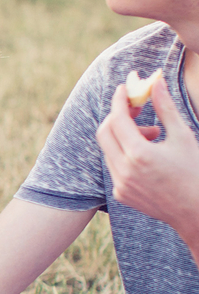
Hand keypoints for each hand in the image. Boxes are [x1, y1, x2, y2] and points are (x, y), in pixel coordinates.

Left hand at [96, 80, 198, 241]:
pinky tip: (148, 155)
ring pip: (109, 149)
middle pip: (105, 131)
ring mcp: (120, 184)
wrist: (196, 211)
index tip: (125, 88)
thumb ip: (165, 108)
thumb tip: (156, 82)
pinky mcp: (120, 193)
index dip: (120, 100)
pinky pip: (114, 165)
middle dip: (118, 117)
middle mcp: (124, 170)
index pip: (117, 119)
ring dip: (124, 136)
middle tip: (136, 110)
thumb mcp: (182, 137)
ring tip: (153, 135)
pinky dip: (124, 153)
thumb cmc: (194, 171)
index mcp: (139, 155)